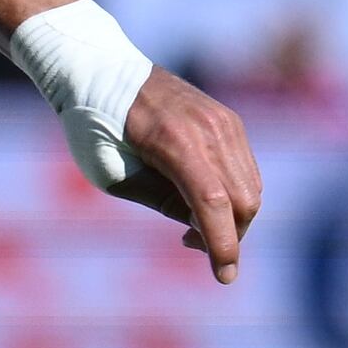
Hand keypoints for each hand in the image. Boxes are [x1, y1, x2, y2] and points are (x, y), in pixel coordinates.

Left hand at [95, 67, 262, 282]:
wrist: (102, 70)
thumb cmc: (96, 126)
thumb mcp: (114, 175)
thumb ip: (162, 201)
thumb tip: (201, 225)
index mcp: (175, 142)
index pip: (214, 203)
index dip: (223, 246)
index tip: (224, 278)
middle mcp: (209, 129)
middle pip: (243, 202)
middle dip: (228, 236)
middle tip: (188, 243)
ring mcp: (224, 122)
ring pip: (251, 189)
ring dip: (231, 218)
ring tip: (189, 223)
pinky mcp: (229, 121)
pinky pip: (246, 171)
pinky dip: (233, 195)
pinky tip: (200, 198)